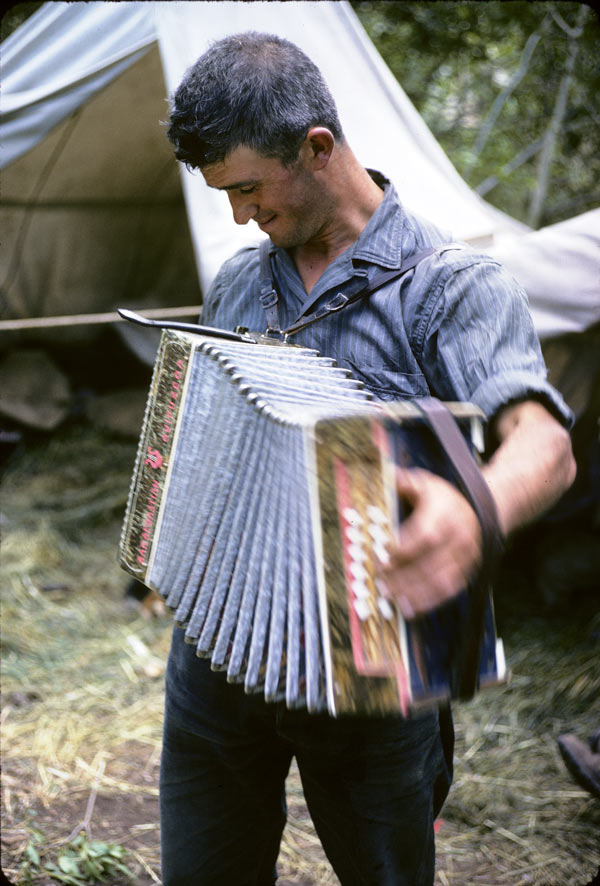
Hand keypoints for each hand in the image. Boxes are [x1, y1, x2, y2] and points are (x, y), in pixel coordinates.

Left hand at [378, 468, 481, 619]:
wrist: (485, 510)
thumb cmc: (447, 499)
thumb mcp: (426, 484)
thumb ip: (405, 481)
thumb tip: (387, 473)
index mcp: (447, 514)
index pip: (425, 535)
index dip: (403, 549)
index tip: (382, 557)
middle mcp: (459, 538)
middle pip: (430, 562)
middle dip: (402, 575)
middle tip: (379, 582)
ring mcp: (466, 558)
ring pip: (439, 581)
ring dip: (413, 593)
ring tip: (390, 598)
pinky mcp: (467, 572)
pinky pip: (448, 592)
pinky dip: (428, 602)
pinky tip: (409, 608)